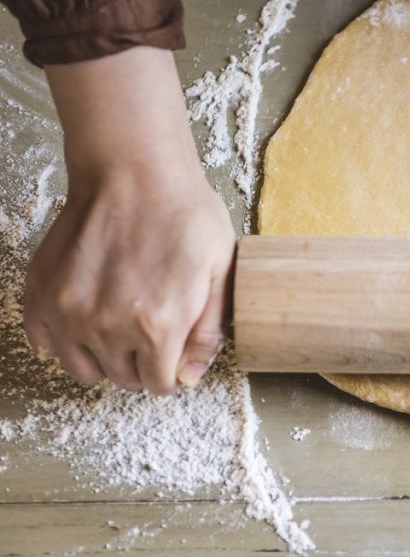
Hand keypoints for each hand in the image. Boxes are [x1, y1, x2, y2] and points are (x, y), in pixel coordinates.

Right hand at [23, 47, 235, 393]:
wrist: (134, 172)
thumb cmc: (184, 214)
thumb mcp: (220, 271)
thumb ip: (208, 330)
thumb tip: (190, 374)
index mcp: (157, 326)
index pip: (159, 384)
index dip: (172, 372)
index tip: (174, 355)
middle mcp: (107, 326)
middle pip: (123, 378)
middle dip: (141, 365)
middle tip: (152, 336)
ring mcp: (68, 311)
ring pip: (83, 369)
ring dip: (104, 358)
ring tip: (121, 330)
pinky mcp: (42, 292)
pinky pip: (44, 341)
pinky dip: (64, 340)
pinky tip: (86, 319)